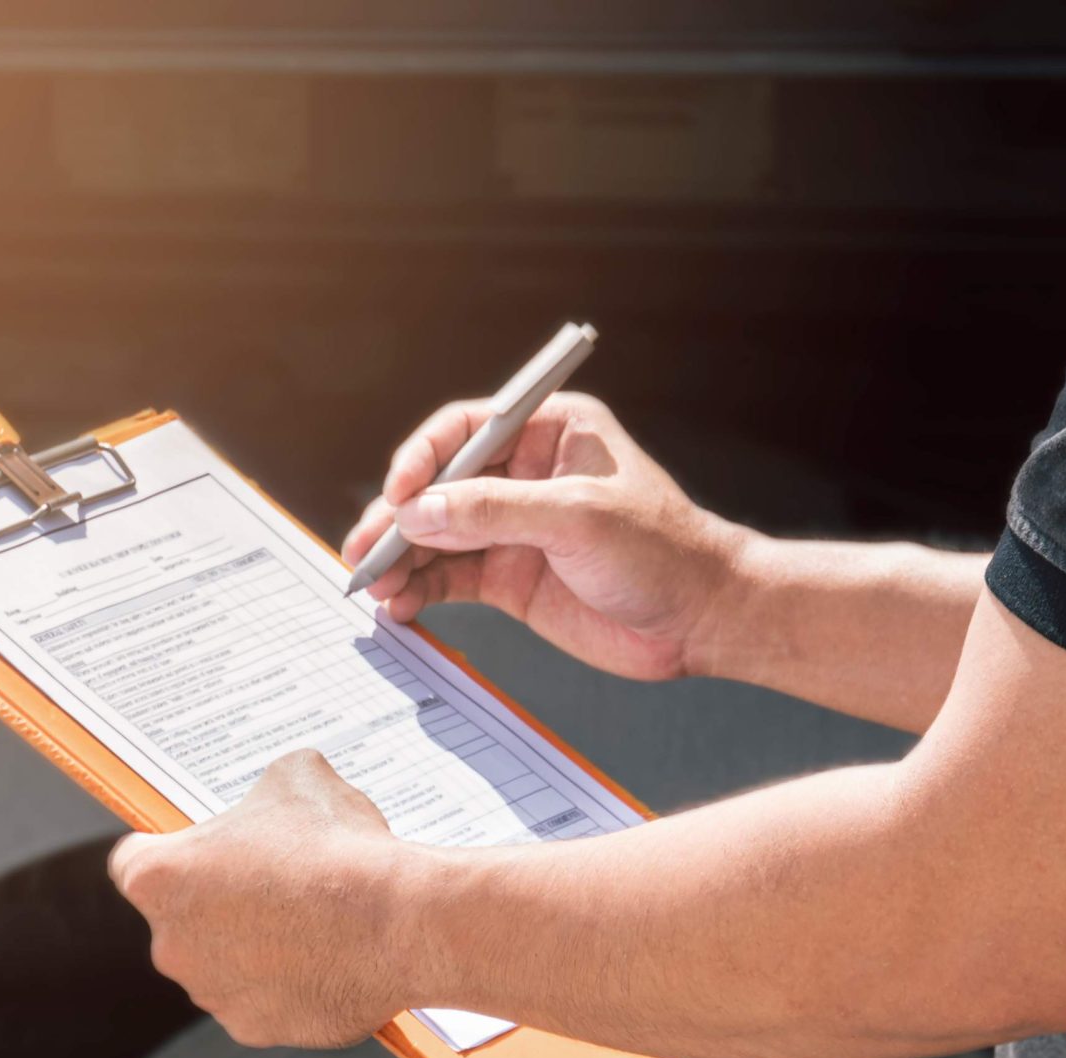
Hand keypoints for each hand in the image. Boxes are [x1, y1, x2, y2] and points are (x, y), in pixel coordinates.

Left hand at [108, 751, 410, 1048]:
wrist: (398, 922)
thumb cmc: (339, 847)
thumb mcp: (298, 778)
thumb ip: (267, 788)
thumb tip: (279, 790)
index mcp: (159, 878)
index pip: (134, 860)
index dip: (172, 850)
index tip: (205, 849)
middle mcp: (170, 945)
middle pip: (181, 918)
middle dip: (218, 902)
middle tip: (275, 881)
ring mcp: (211, 993)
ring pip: (221, 963)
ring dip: (252, 946)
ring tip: (312, 920)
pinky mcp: (253, 1029)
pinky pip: (261, 1001)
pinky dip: (285, 985)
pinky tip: (326, 958)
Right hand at [342, 393, 747, 681]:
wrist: (701, 619)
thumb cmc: (664, 550)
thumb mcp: (579, 519)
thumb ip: (495, 512)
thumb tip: (418, 513)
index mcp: (549, 431)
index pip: (465, 429)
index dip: (422, 459)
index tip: (398, 496)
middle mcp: (524, 475)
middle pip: (439, 486)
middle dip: (398, 518)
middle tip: (364, 549)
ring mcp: (513, 528)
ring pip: (436, 535)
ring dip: (401, 559)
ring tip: (374, 585)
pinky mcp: (510, 578)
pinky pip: (449, 578)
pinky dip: (421, 590)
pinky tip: (401, 606)